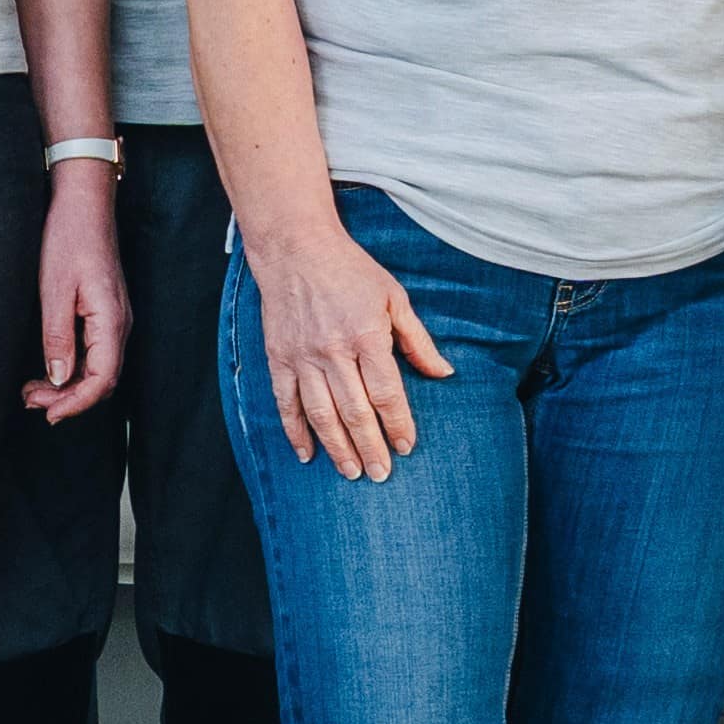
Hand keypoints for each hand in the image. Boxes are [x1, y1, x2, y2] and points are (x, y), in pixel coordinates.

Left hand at [25, 150, 129, 421]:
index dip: (76, 403)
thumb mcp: (55, 289)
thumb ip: (58, 337)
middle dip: (67, 398)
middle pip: (101, 380)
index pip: (102, 379)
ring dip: (68, 386)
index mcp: (111, 320)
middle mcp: (119, 324)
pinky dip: (72, 368)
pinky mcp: (104, 313)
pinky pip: (94, 353)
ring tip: (32, 391)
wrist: (84, 203)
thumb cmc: (69, 238)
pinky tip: (48, 371)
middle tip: (29, 401)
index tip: (47, 414)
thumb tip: (59, 379)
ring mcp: (114, 319)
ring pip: (97, 369)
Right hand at [241, 200, 447, 479]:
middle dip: (370, 447)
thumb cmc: (351, 271)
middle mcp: (334, 350)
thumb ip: (418, 340)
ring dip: (337, 448)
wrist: (296, 248)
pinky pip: (286, 403)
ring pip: (321, 414)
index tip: (406, 447)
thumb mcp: (394, 297)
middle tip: (380, 474)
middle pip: (355, 411)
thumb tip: (444, 374)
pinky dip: (295, 432)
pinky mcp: (279, 358)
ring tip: (352, 472)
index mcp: (367, 335)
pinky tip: (307, 454)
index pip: (386, 392)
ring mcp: (303, 356)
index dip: (398, 424)